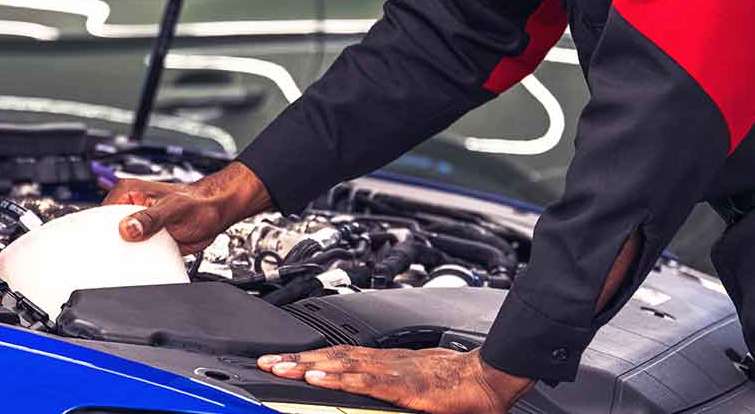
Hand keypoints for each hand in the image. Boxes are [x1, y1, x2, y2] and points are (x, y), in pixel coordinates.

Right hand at [104, 160, 270, 254]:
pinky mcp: (148, 239)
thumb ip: (150, 218)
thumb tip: (127, 228)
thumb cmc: (199, 202)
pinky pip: (135, 252)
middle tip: (113, 259)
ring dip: (123, 255)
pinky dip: (136, 260)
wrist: (216, 213)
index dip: (98, 231)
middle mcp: (131, 207)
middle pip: (109, 231)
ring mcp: (139, 224)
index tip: (101, 246)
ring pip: (121, 244)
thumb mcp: (172, 209)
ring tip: (124, 264)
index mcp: (129, 192)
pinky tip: (138, 266)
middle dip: (110, 245)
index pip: (102, 214)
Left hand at [256, 346, 533, 413]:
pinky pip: (363, 380)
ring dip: (308, 366)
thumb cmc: (461, 384)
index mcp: (387, 363)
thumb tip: (376, 398)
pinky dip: (338, 377)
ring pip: (341, 364)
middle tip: (266, 361)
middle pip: (332, 357)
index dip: (312, 358)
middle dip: (298, 360)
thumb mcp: (419, 391)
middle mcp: (384, 362)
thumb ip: (394, 393)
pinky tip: (318, 377)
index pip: (341, 357)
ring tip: (281, 368)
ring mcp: (391, 371)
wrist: (488, 378)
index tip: (286, 361)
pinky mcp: (401, 386)